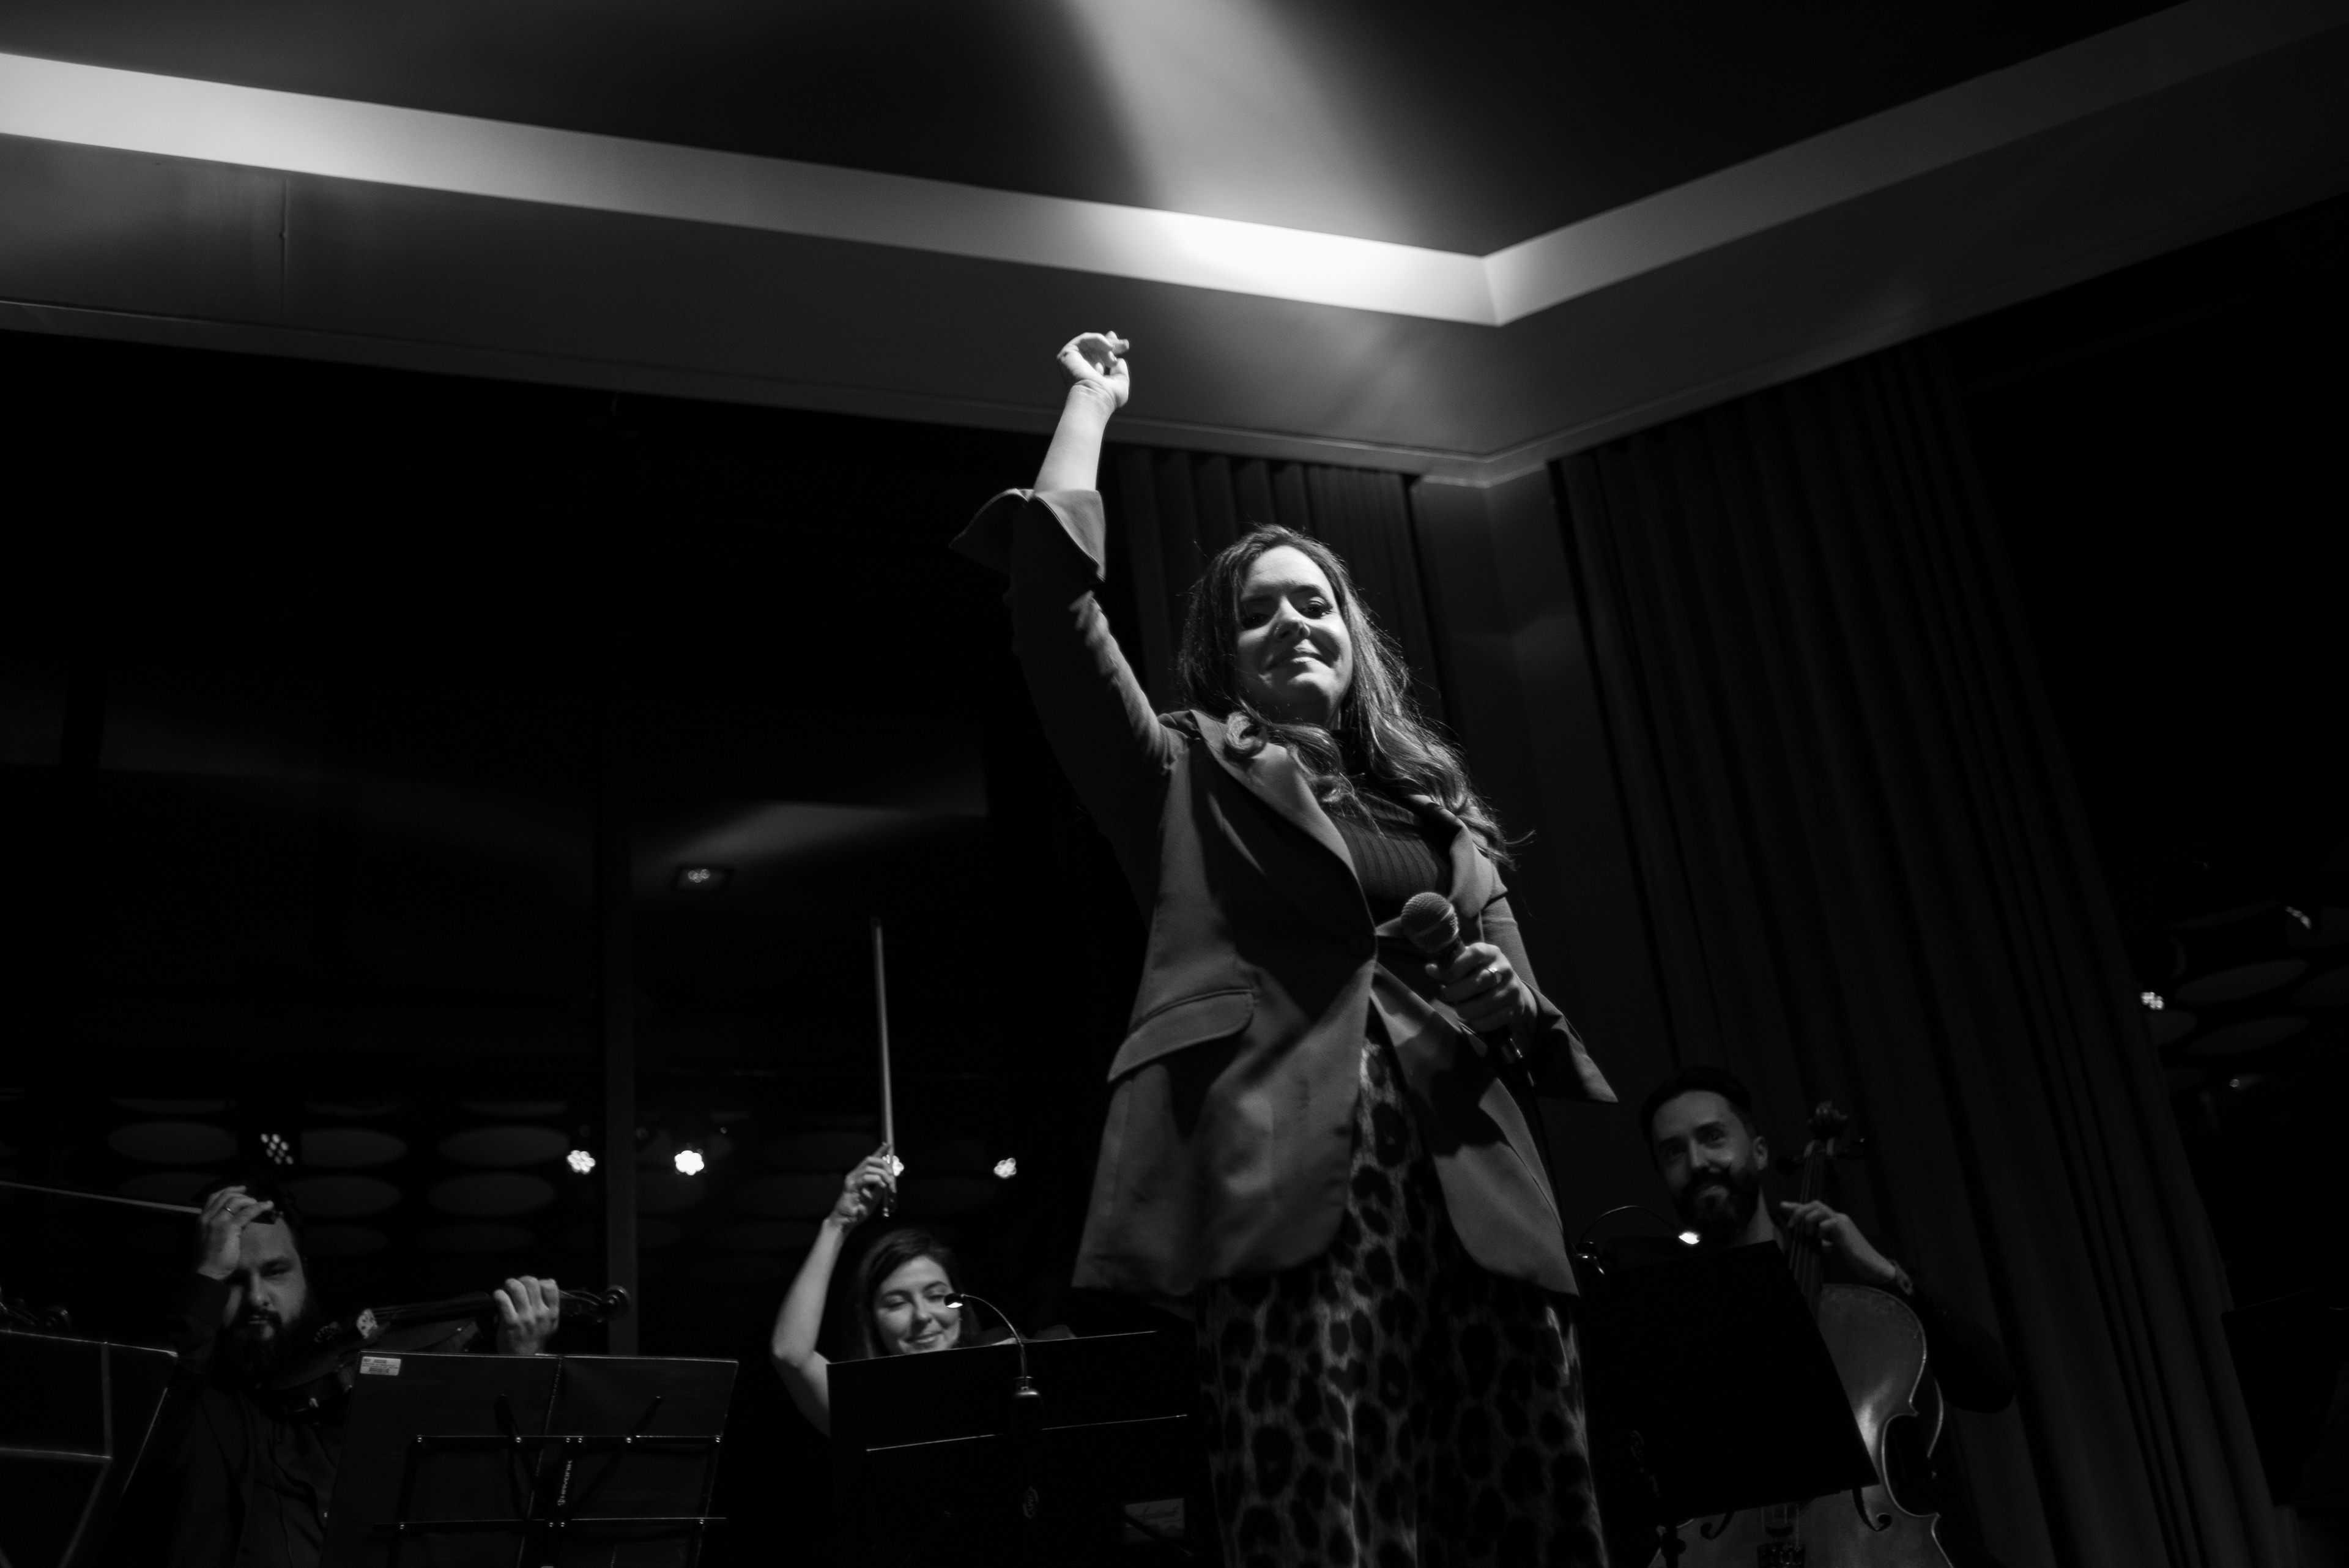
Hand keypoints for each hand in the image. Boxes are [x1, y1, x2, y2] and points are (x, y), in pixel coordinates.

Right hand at [194, 1185, 276, 1280]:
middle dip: (240, 1193)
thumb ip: (219, 1226)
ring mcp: (217, 1221)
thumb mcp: (210, 1237)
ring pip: (235, 1201)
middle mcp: (207, 1217)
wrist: (206, 1273)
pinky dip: (258, 1207)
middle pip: (225, 1196)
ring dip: (250, 1200)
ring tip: (259, 1204)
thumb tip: (237, 1218)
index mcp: (201, 1219)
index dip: (228, 1190)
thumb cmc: (209, 1259)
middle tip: (252, 1196)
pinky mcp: (229, 1228)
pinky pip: (247, 1212)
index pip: (213, 1197)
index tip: (240, 1190)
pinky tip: (267, 1206)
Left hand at [494, 1275, 561, 1355]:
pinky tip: (498, 1296)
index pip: (550, 1286)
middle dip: (522, 1279)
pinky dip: (499, 1294)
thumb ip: (551, 1304)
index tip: (533, 1285)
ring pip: (517, 1288)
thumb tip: (550, 1281)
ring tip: (507, 1287)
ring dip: (509, 1284)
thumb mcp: (550, 1323)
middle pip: (532, 1283)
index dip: (540, 1281)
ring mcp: (525, 1318)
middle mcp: (540, 1314)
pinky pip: (503, 1300)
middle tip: (517, 1284)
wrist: (523, 1358)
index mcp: (551, 1313)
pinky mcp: (510, 1322)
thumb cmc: (535, 1339)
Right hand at [829, 1148, 897, 1228]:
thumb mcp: (872, 1199)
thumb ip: (879, 1189)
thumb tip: (889, 1181)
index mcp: (858, 1176)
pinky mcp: (851, 1187)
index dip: (879, 1151)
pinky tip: (882, 1186)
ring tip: (888, 1183)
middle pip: (870, 1160)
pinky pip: (865, 1178)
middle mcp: (854, 1175)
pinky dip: (876, 1180)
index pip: (869, 1160)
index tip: (887, 1145)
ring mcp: (851, 1180)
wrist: (844, 1222)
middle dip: (883, 1164)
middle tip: (891, 1175)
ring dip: (882, 1173)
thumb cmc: (856, 1212)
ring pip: (869, 1167)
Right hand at [1056, 332, 1130, 409]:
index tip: (1125, 345)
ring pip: (1092, 342)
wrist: (1093, 399)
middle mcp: (1082, 364)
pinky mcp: (1068, 353)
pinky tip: (1109, 347)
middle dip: (1112, 343)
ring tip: (1114, 351)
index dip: (1112, 347)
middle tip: (1125, 344)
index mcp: (1092, 371)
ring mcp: (1074, 358)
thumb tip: (1120, 360)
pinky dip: (1098, 340)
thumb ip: (1121, 371)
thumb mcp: (1120, 383)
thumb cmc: (1107, 397)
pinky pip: (1084, 339)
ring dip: (1106, 344)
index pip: (1100, 353)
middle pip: (1096, 346)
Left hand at [1428, 941, 1534, 1034]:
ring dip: (1467, 1010)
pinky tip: (1473, 1020)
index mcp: (1491, 952)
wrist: (1514, 992)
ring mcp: (1513, 989)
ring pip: (1487, 1003)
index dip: (1458, 966)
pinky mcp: (1516, 1008)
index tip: (1445, 977)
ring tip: (1461, 1010)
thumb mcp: (1468, 966)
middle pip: (1481, 980)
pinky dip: (1479, 1023)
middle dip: (1458, 992)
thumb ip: (1449, 968)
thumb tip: (1430, 969)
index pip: (1476, 953)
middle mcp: (1505, 968)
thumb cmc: (1482, 975)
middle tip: (1448, 996)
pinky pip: (1494, 1019)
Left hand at [1777, 1200, 1901, 1287]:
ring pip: (1819, 1208)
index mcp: (1833, 1221)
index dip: (1796, 1206)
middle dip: (1799, 1211)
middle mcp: (1837, 1217)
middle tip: (1792, 1225)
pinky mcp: (1845, 1229)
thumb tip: (1808, 1239)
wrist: (1871, 1265)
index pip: (1813, 1209)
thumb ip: (1822, 1241)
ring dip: (1809, 1220)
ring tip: (1810, 1234)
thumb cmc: (1852, 1257)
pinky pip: (1829, 1221)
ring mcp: (1842, 1221)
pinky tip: (1822, 1239)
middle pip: (1814, 1203)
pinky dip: (1821, 1228)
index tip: (1782, 1205)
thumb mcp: (1831, 1248)